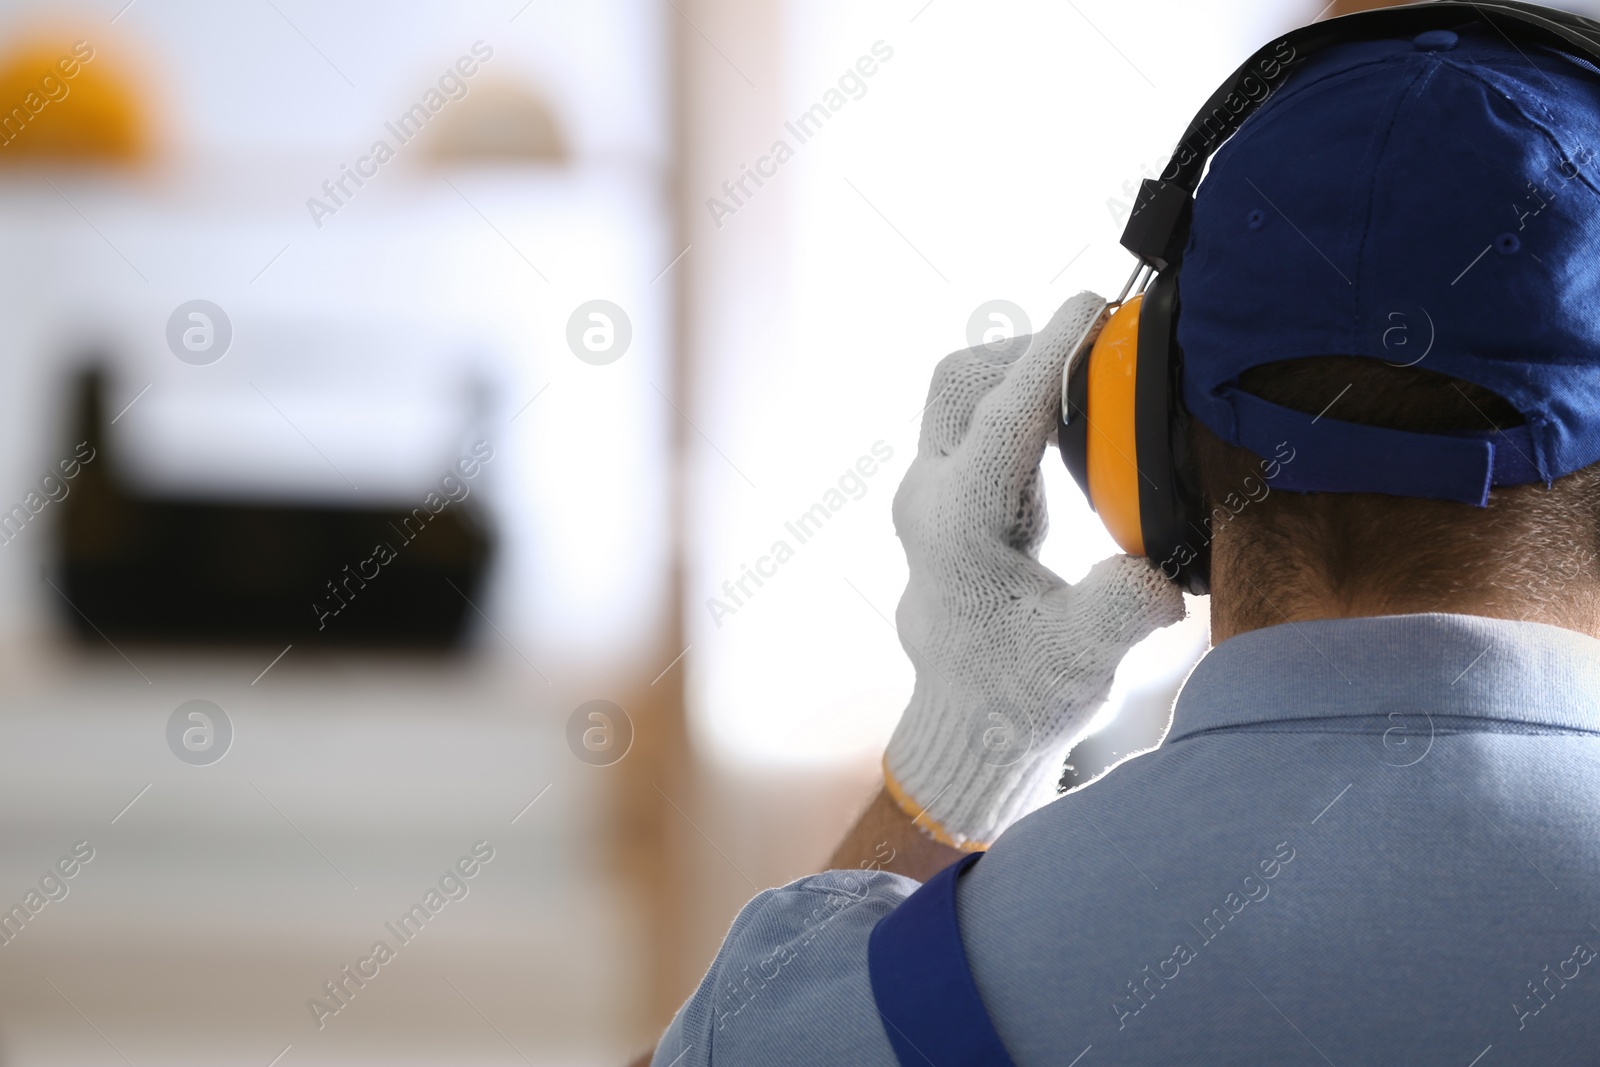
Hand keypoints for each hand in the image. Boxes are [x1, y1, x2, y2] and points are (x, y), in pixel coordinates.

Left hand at [883, 291, 1186, 849]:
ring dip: (1022, 377)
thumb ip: (1120, 613)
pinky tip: (1075, 431)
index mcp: (956, 529)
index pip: (1003, 418)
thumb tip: (1156, 575)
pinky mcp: (948, 504)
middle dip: (1026, 354)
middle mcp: (929, 502)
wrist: (971, 728)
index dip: (1051, 356)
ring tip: (1096, 390)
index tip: (1092, 304)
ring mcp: (931, 500)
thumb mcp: (1083, 665)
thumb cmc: (1020, 698)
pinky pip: (977, 425)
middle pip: (959, 385)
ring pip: (961, 399)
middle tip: (1100, 356)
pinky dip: (1022, 407)